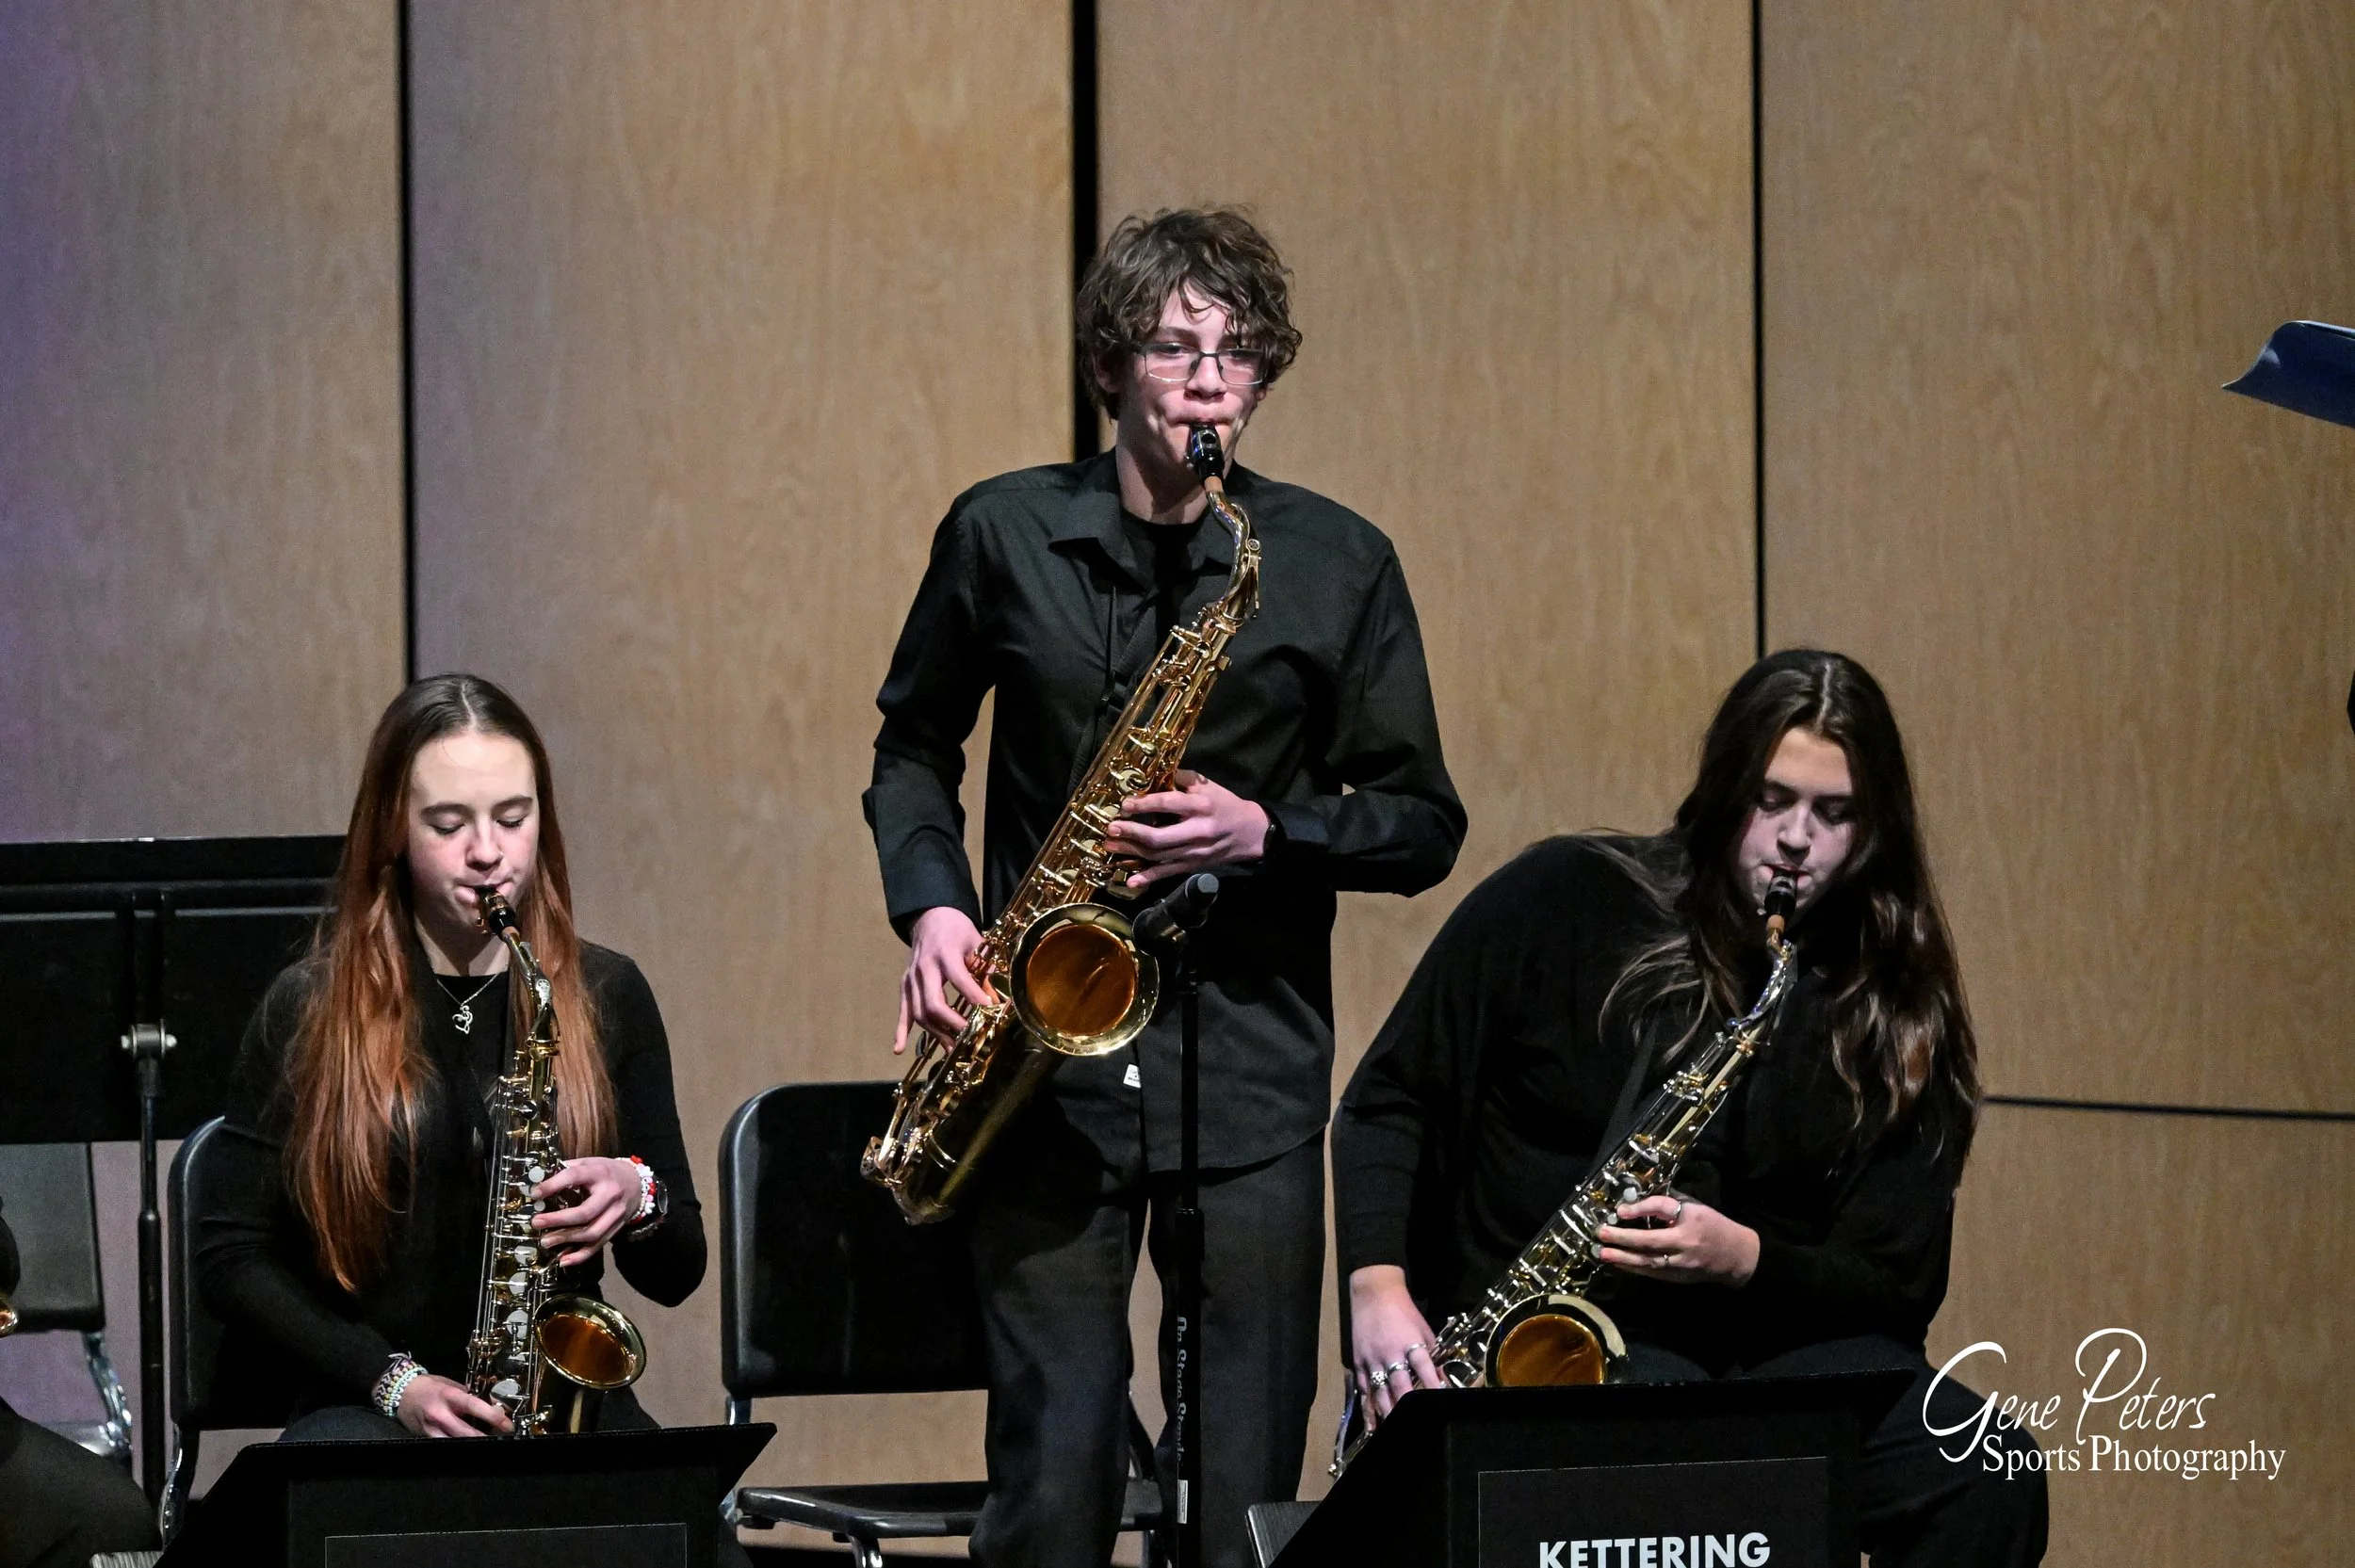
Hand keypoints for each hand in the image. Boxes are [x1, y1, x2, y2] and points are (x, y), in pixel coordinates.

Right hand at [394, 1372, 512, 1436]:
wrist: (400, 1392)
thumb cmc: (428, 1386)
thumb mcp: (449, 1384)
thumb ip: (466, 1394)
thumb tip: (485, 1403)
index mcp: (449, 1396)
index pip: (473, 1406)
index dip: (492, 1416)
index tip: (506, 1423)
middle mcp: (440, 1414)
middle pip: (465, 1431)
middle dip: (485, 1437)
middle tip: (501, 1438)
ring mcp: (431, 1428)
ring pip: (455, 1442)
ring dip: (472, 1444)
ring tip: (486, 1443)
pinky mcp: (425, 1437)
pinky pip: (444, 1444)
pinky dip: (456, 1445)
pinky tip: (466, 1445)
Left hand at [530, 1156, 638, 1264]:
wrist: (637, 1183)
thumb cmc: (606, 1172)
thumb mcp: (589, 1162)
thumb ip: (568, 1169)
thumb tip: (538, 1179)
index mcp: (600, 1172)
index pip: (575, 1176)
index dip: (553, 1185)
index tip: (535, 1194)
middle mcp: (610, 1194)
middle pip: (585, 1212)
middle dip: (558, 1220)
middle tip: (537, 1223)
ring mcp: (616, 1213)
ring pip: (592, 1233)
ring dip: (566, 1240)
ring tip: (545, 1242)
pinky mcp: (616, 1228)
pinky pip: (598, 1245)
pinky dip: (580, 1256)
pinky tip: (563, 1260)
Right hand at [896, 906, 993, 1052]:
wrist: (930, 916)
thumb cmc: (956, 929)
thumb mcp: (975, 941)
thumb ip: (984, 967)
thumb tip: (997, 996)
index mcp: (944, 953)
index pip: (959, 979)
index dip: (975, 997)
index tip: (990, 1011)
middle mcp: (924, 967)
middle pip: (933, 1003)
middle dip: (952, 1023)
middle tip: (970, 1035)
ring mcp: (911, 978)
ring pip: (919, 1012)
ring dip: (936, 1033)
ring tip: (953, 1048)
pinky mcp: (905, 985)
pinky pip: (902, 1010)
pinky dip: (900, 1030)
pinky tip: (899, 1048)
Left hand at [1105, 770, 1270, 890]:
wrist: (1250, 832)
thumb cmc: (1225, 804)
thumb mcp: (1209, 785)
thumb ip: (1183, 779)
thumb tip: (1155, 774)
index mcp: (1201, 806)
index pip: (1169, 804)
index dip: (1145, 804)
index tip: (1125, 804)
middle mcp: (1197, 831)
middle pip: (1160, 837)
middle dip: (1133, 833)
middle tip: (1112, 828)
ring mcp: (1195, 852)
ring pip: (1159, 856)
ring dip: (1132, 852)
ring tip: (1111, 845)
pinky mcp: (1193, 865)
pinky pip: (1168, 873)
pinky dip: (1148, 878)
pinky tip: (1131, 880)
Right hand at [1348, 1265, 1443, 1425]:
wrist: (1374, 1293)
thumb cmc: (1404, 1311)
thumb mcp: (1424, 1330)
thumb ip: (1432, 1356)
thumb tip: (1443, 1380)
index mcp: (1409, 1342)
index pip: (1423, 1368)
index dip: (1432, 1385)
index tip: (1440, 1401)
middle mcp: (1390, 1353)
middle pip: (1399, 1384)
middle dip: (1407, 1406)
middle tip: (1415, 1425)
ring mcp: (1372, 1358)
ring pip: (1380, 1391)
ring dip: (1388, 1412)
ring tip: (1395, 1431)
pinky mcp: (1359, 1361)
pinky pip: (1363, 1389)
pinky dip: (1368, 1408)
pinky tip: (1373, 1424)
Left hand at [1594, 1194, 1759, 1285]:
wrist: (1737, 1256)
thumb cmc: (1714, 1226)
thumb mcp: (1696, 1207)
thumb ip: (1669, 1203)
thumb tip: (1637, 1198)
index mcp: (1691, 1219)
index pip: (1663, 1209)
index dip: (1641, 1208)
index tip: (1620, 1210)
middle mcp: (1685, 1243)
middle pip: (1650, 1241)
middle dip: (1623, 1238)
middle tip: (1601, 1233)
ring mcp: (1681, 1264)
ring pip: (1648, 1261)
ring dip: (1623, 1258)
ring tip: (1602, 1252)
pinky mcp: (1679, 1277)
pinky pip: (1652, 1272)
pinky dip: (1634, 1268)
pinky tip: (1618, 1263)